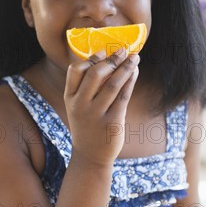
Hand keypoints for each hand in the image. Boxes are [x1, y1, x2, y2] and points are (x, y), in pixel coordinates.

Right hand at [64, 48, 139, 166]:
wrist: (90, 156)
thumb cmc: (87, 125)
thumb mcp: (78, 107)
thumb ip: (86, 87)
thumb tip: (108, 60)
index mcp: (70, 98)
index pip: (75, 70)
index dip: (90, 58)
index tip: (103, 52)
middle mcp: (81, 105)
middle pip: (95, 74)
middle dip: (111, 59)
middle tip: (123, 50)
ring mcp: (96, 115)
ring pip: (113, 84)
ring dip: (125, 67)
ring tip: (134, 58)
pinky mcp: (112, 122)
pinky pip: (123, 96)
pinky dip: (130, 81)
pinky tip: (135, 73)